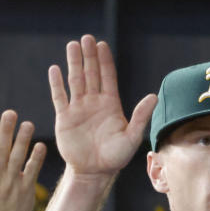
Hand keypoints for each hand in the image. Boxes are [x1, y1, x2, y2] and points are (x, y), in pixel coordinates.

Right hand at [0, 110, 46, 210]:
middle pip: (0, 149)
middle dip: (5, 130)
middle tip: (10, 113)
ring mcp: (11, 184)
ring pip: (18, 157)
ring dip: (23, 140)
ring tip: (28, 124)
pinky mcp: (25, 191)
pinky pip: (32, 171)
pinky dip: (36, 158)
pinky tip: (40, 146)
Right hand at [48, 35, 157, 179]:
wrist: (94, 172)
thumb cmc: (115, 157)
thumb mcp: (131, 137)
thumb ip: (140, 116)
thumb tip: (154, 96)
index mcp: (110, 104)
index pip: (107, 77)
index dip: (105, 61)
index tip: (102, 44)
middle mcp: (94, 103)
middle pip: (91, 74)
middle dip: (89, 56)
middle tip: (86, 38)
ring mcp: (78, 109)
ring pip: (75, 81)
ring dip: (74, 63)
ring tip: (72, 45)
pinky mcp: (65, 118)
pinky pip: (59, 97)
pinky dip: (57, 84)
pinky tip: (55, 69)